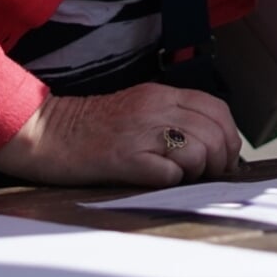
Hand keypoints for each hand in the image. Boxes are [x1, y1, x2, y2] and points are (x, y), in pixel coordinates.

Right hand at [0, 83, 241, 187]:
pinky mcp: (124, 159)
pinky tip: (160, 181)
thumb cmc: (92, 128)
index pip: (217, 109)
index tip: (226, 157)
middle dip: (222, 160)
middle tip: (210, 175)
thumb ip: (172, 117)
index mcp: (161, 94)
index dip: (230, 136)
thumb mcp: (138, 108)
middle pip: (215, 133)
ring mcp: (140, 133)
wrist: (46, 133)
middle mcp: (155, 109)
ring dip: (199, 172)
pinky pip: (169, 173)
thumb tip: (211, 143)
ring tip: (182, 177)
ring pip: (198, 151)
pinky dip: (173, 181)